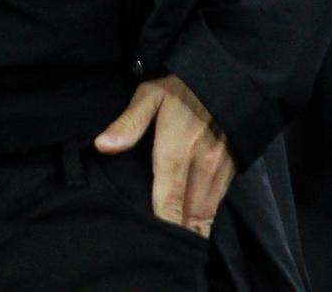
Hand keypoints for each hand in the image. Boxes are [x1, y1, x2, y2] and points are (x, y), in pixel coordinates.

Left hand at [95, 74, 234, 237]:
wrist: (226, 79)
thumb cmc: (181, 89)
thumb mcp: (149, 96)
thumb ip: (128, 123)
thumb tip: (102, 145)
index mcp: (176, 152)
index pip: (168, 203)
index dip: (161, 227)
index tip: (150, 242)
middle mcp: (200, 168)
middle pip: (188, 218)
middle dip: (175, 236)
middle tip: (159, 252)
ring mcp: (218, 173)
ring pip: (205, 217)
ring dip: (191, 232)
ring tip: (174, 249)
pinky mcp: (229, 173)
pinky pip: (216, 207)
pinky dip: (203, 221)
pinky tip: (191, 229)